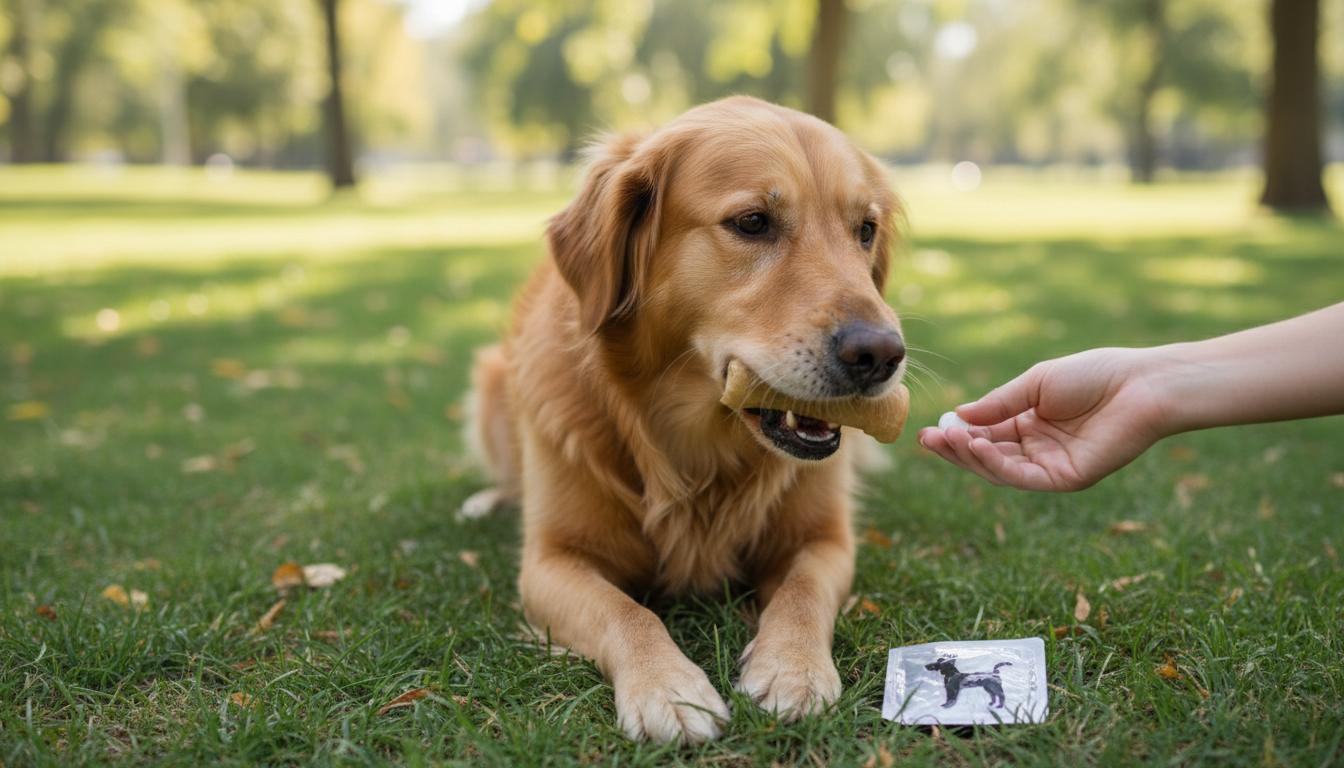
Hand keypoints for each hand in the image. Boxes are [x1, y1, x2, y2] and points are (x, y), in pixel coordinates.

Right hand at [917, 347, 1175, 490]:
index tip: (930, 429)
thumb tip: (958, 417)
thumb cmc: (1095, 375)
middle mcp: (1039, 449)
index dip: (958, 434)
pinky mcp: (1067, 478)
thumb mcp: (1035, 383)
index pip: (986, 436)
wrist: (1141, 384)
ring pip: (1000, 470)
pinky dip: (996, 464)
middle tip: (928, 438)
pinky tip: (978, 446)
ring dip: (970, 456)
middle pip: (988, 456)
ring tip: (948, 438)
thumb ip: (998, 404)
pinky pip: (1022, 477)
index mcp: (1031, 423)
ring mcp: (1052, 466)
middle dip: (956, 449)